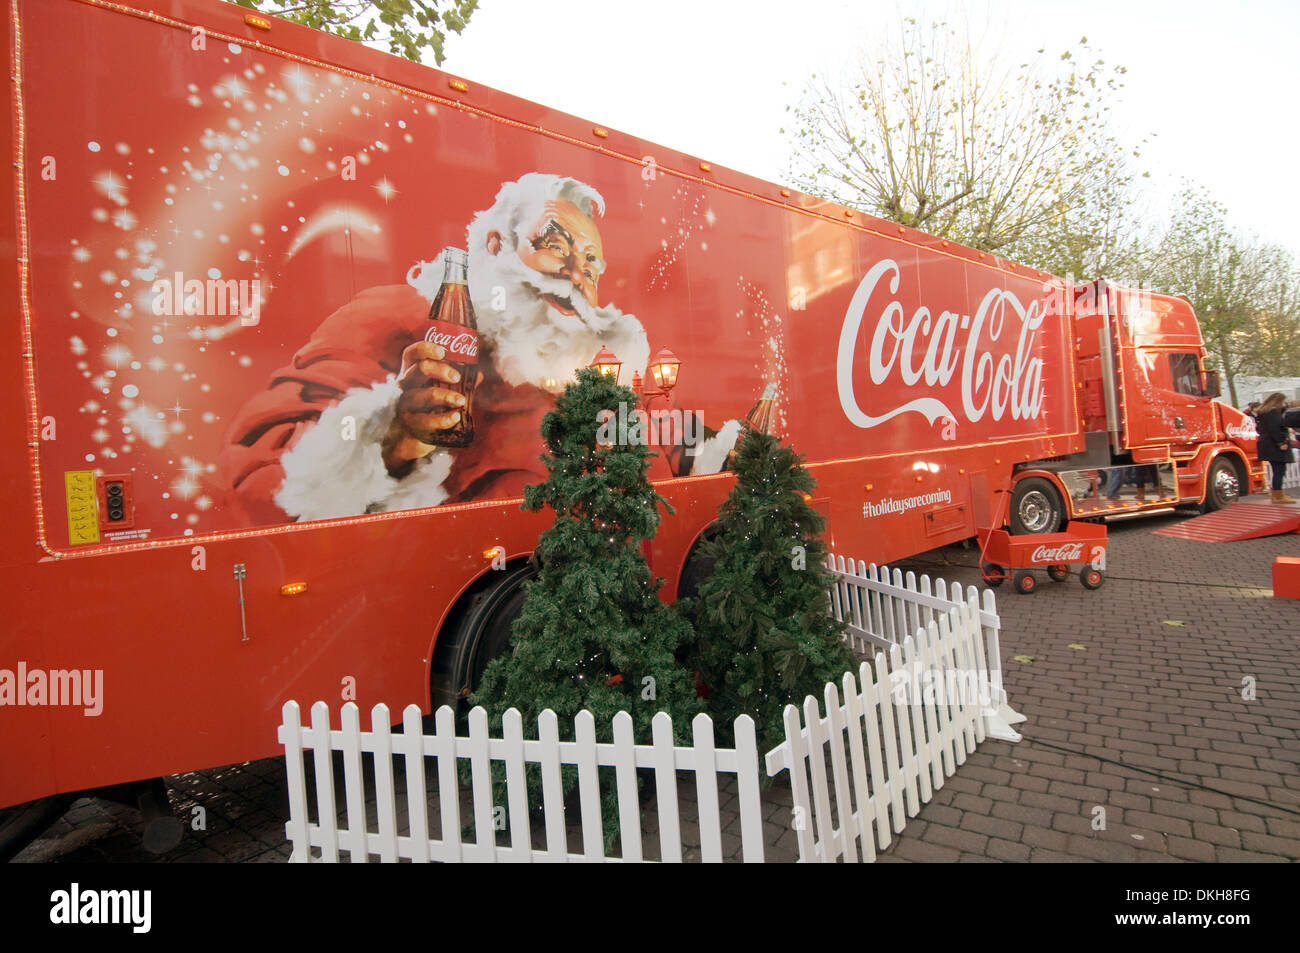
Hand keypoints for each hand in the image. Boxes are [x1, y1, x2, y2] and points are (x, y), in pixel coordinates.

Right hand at [381, 340, 468, 473]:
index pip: (411, 354)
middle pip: (419, 369)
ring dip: (446, 396)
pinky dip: (444, 419)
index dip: (425, 348)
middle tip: (457, 377)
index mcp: (410, 373)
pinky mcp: (410, 424)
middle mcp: (404, 387)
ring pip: (423, 395)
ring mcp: (405, 405)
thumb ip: (456, 382)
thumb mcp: (438, 391)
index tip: (443, 351)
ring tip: (461, 401)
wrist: (411, 438)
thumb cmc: (428, 408)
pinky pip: (427, 420)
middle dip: (440, 370)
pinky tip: (455, 416)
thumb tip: (479, 374)